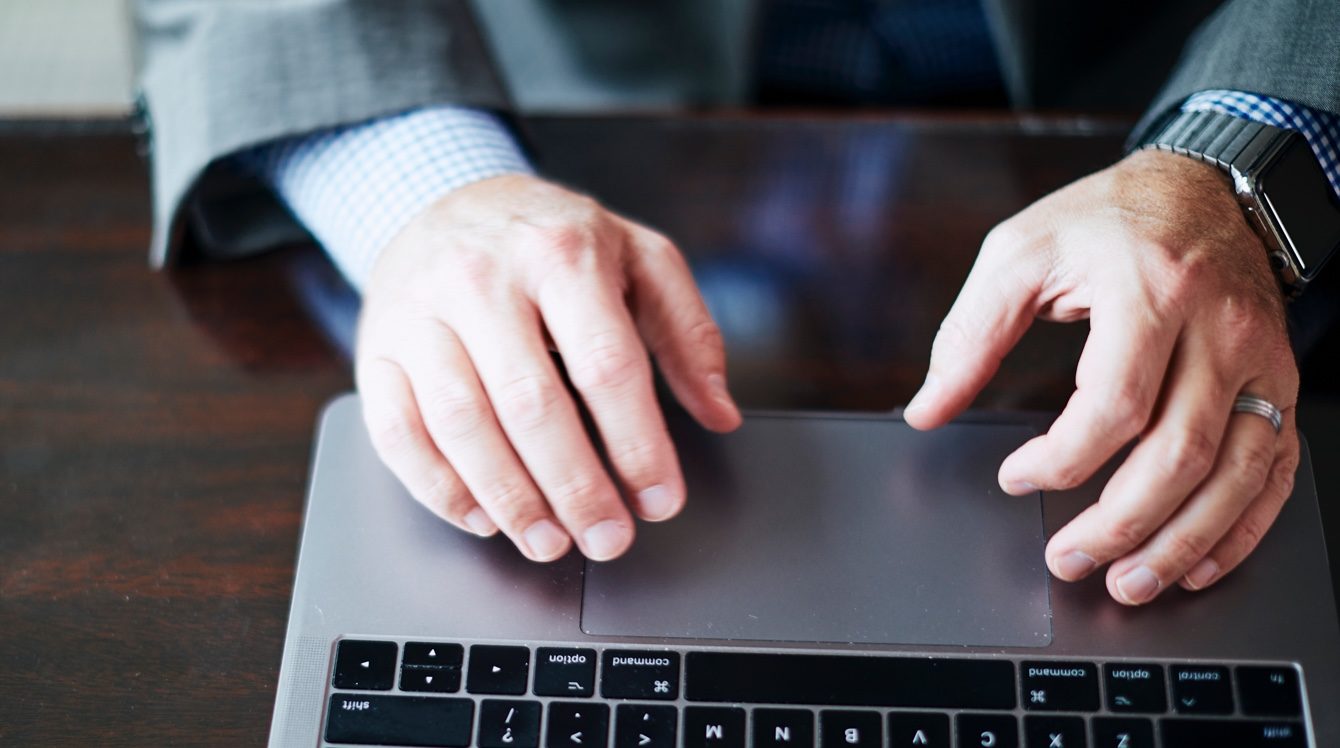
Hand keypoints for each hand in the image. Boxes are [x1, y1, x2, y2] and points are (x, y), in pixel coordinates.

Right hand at [356, 174, 741, 561]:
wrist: (449, 199)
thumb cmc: (554, 240)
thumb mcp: (639, 259)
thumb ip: (687, 333)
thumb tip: (719, 411)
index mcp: (561, 253)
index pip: (605, 364)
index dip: (637, 443)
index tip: (660, 498)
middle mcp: (482, 279)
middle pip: (530, 404)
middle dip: (575, 487)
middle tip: (607, 539)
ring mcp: (419, 314)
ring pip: (459, 423)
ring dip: (508, 498)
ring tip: (549, 541)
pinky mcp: (377, 348)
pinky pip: (397, 431)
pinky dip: (438, 487)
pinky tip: (481, 516)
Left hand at [904, 149, 1299, 604]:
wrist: (1206, 185)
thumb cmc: (1105, 218)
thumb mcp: (1019, 254)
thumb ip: (969, 336)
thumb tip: (924, 410)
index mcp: (1149, 290)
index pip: (1114, 405)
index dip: (1061, 460)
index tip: (1015, 478)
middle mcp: (1218, 329)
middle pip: (1180, 454)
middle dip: (1120, 524)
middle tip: (1067, 559)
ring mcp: (1260, 359)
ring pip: (1238, 473)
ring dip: (1182, 542)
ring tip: (1127, 581)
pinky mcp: (1280, 381)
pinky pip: (1277, 468)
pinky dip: (1242, 526)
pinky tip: (1198, 559)